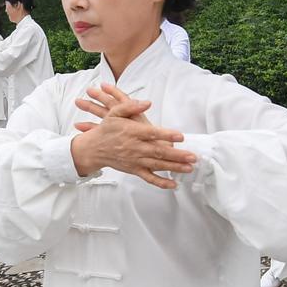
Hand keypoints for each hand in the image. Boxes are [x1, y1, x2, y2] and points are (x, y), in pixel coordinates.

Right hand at [70, 84, 194, 188]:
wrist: (94, 149)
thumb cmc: (107, 130)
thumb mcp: (114, 113)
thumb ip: (131, 106)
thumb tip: (147, 103)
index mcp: (132, 132)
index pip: (152, 134)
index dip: (166, 135)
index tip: (180, 136)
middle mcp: (135, 148)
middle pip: (159, 152)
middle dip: (177, 155)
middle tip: (193, 156)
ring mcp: (135, 160)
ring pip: (157, 165)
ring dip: (174, 167)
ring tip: (189, 168)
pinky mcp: (134, 170)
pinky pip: (149, 178)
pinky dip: (161, 182)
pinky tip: (173, 184)